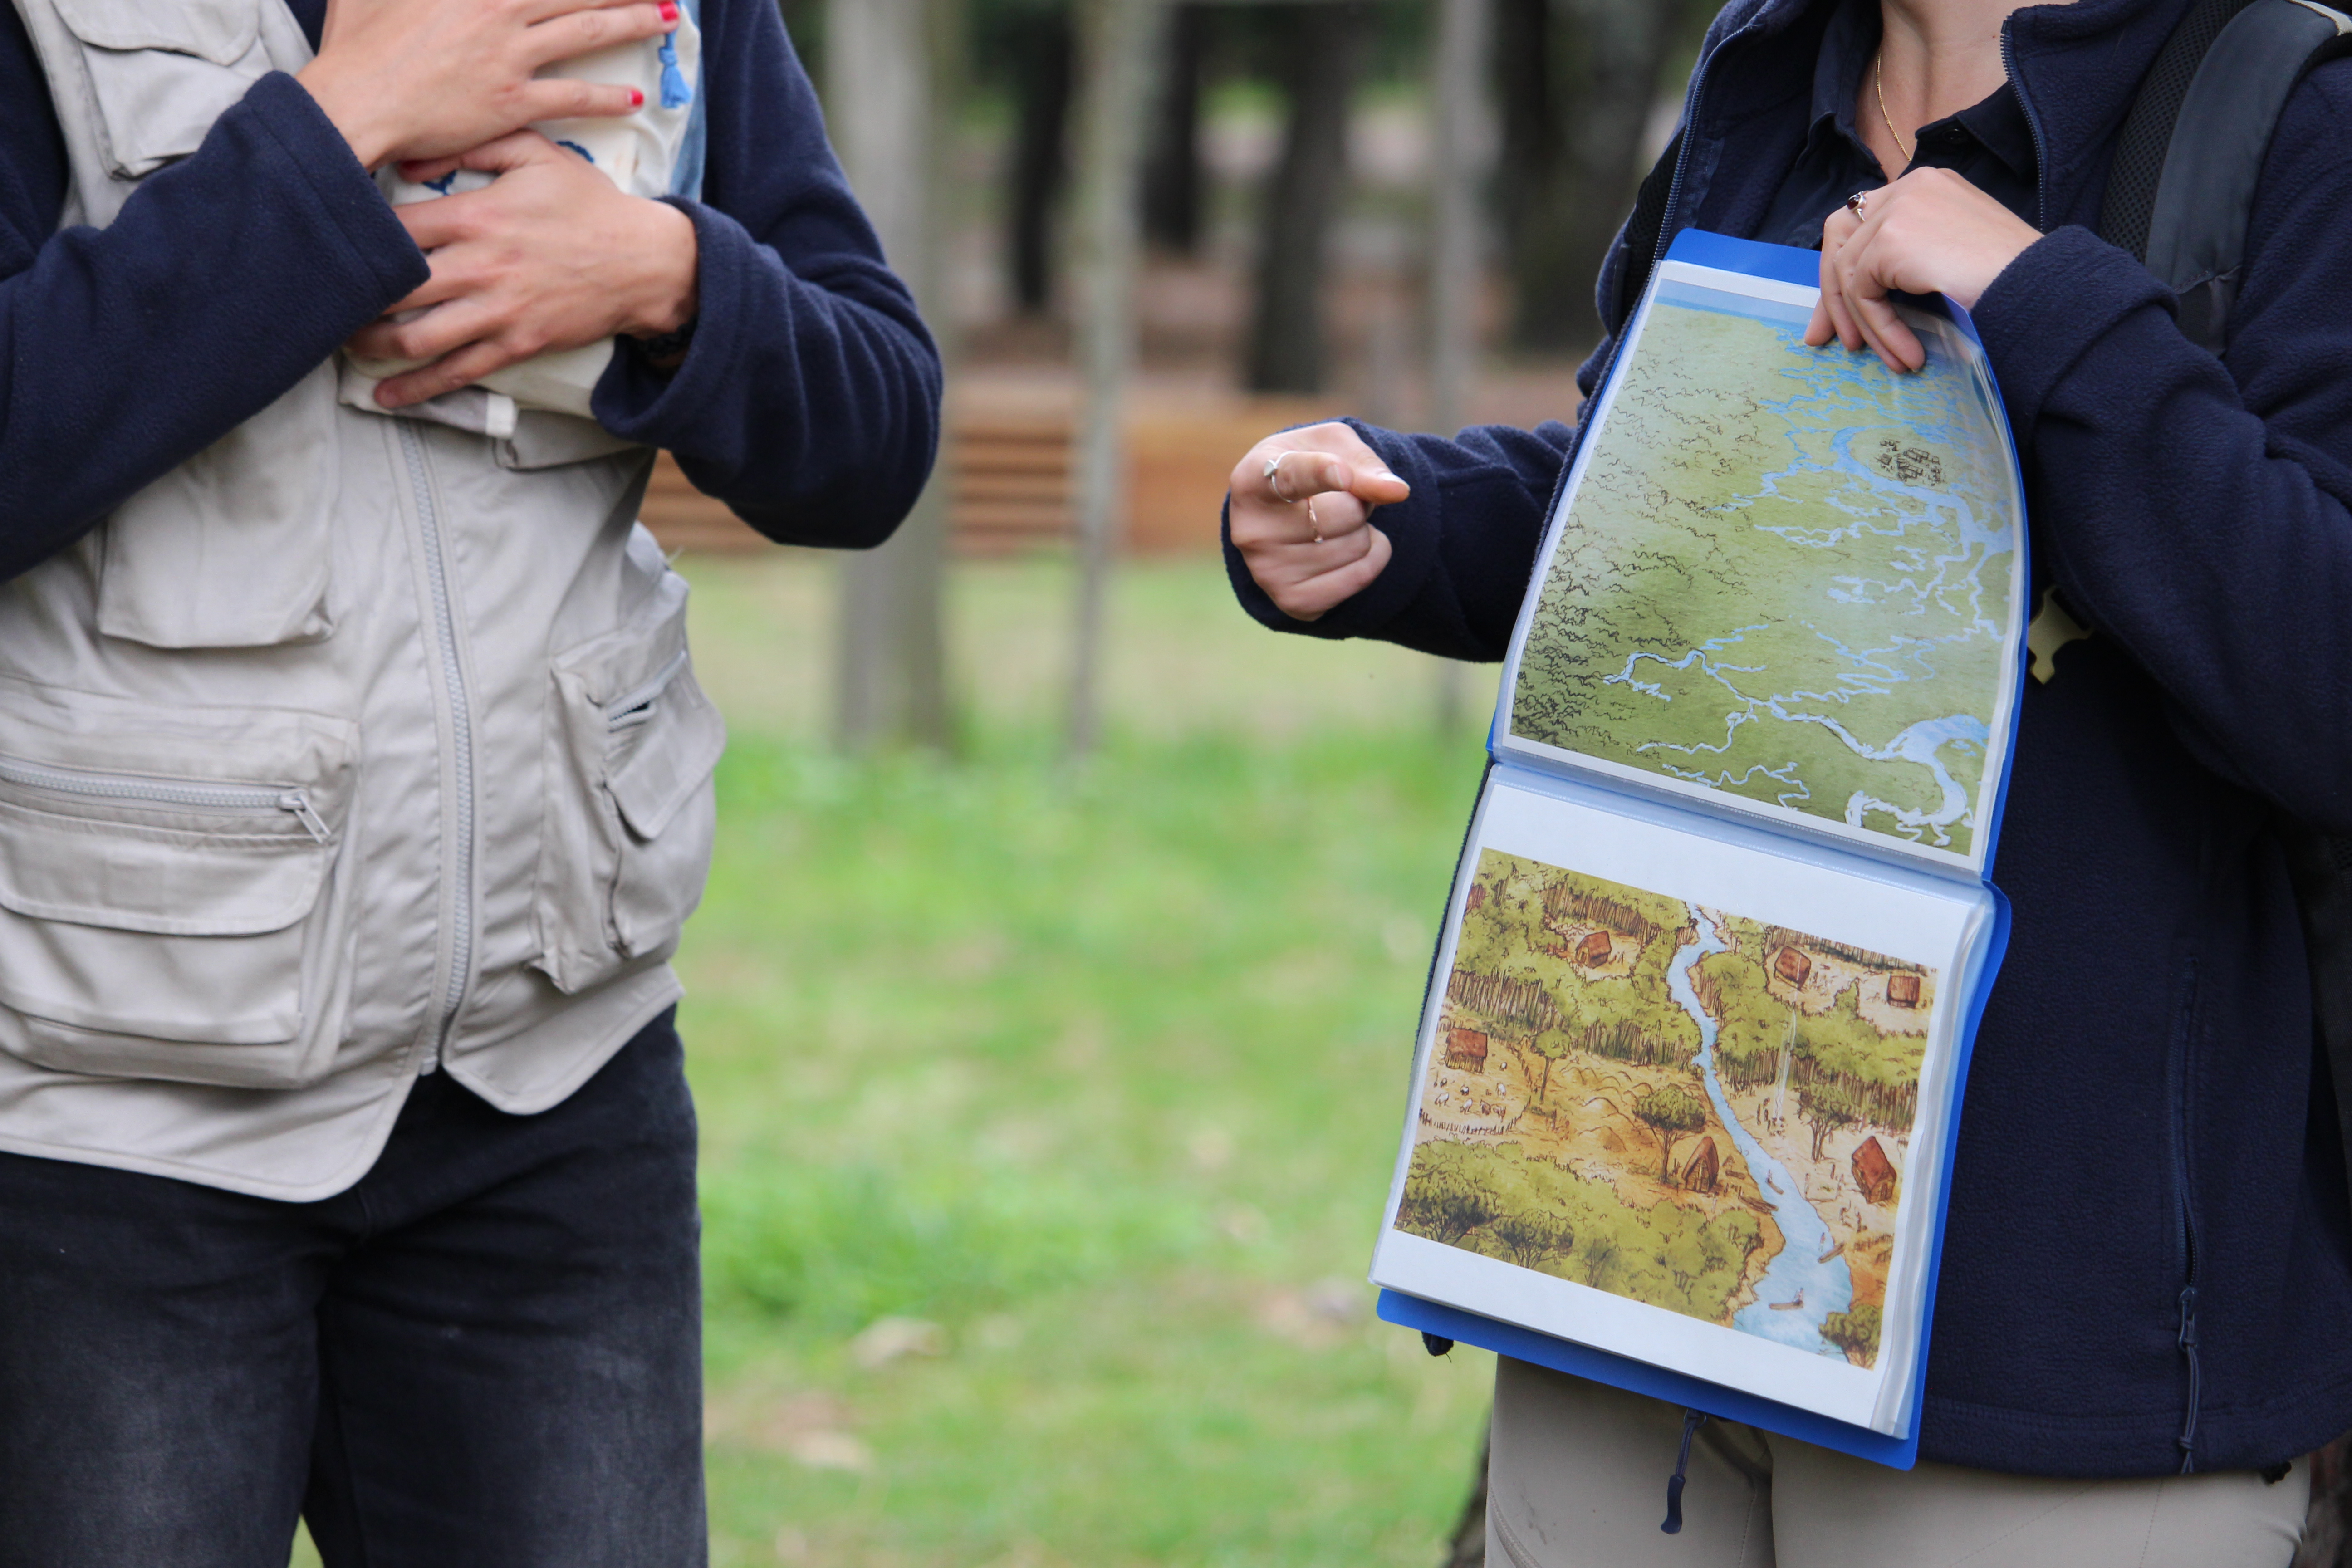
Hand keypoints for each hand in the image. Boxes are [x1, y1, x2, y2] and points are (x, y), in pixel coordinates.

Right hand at [298, 0, 678, 169]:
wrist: (355, 102)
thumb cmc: (359, 46)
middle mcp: (498, 9)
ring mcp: (509, 53)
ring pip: (586, 30)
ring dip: (632, 22)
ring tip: (666, 19)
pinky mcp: (512, 100)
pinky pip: (573, 95)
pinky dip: (608, 97)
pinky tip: (635, 98)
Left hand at [345, 133, 699, 407]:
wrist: (646, 261)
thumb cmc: (589, 205)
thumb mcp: (537, 153)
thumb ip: (473, 144)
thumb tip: (408, 160)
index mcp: (479, 215)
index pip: (396, 228)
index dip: (354, 235)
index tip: (327, 240)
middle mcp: (482, 266)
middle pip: (394, 288)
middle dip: (351, 299)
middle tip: (326, 300)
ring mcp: (499, 311)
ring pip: (417, 338)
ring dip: (373, 347)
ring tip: (346, 346)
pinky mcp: (518, 344)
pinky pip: (459, 372)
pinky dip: (418, 389)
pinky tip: (388, 398)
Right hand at [1227, 423, 1409, 621]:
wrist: (1282, 515)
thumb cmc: (1310, 466)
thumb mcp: (1332, 445)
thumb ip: (1363, 462)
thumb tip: (1396, 492)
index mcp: (1251, 480)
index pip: (1292, 477)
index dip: (1322, 473)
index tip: (1344, 473)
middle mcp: (1250, 531)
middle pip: (1342, 514)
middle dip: (1358, 502)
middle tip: (1340, 499)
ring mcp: (1268, 572)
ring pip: (1356, 546)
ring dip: (1363, 530)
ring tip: (1337, 525)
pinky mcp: (1293, 602)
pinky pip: (1360, 578)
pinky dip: (1371, 559)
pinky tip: (1349, 548)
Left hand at [1805, 167, 2040, 371]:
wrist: (2042, 286)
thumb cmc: (2011, 279)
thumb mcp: (1948, 257)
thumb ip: (1905, 259)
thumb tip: (1859, 293)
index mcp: (1925, 187)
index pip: (1860, 221)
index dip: (1841, 269)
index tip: (1838, 318)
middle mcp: (1910, 186)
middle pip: (1840, 237)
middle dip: (1831, 293)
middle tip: (1826, 339)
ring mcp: (1901, 208)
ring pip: (1849, 273)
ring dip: (1865, 324)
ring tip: (1893, 359)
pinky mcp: (1893, 238)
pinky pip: (1863, 293)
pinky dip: (1880, 329)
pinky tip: (1907, 354)